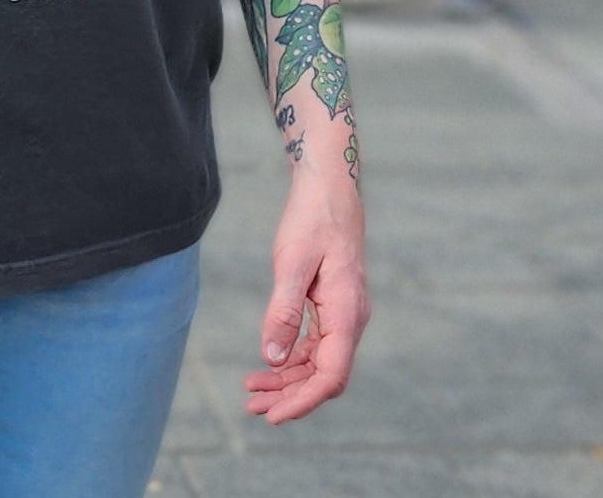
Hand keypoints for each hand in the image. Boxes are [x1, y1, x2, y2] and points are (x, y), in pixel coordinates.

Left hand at [245, 168, 367, 425]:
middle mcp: (351, 319)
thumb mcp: (291, 262)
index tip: (273, 416)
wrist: (328, 185)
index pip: (330, 375)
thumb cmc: (311, 218)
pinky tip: (268, 364)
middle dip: (289, 396)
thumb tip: (271, 358)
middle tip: (251, 408)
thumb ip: (283, 311)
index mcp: (347, 313)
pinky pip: (316, 345)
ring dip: (288, 380)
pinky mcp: (333, 305)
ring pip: (318, 363)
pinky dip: (292, 358)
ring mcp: (343, 313)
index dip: (302, 401)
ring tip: (252, 391)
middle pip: (323, 376)